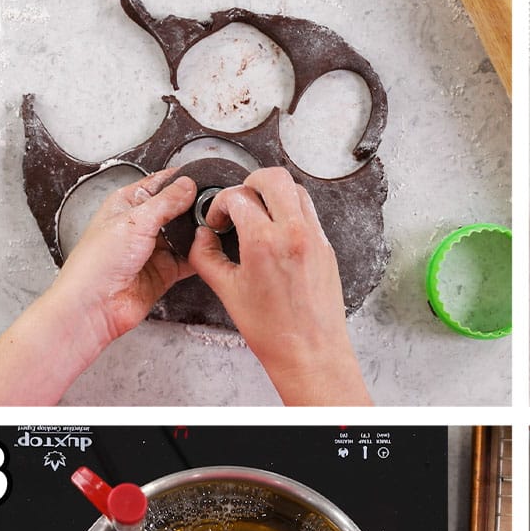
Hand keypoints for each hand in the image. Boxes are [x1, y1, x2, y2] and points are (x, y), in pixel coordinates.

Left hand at [54, 168, 196, 348]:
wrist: (96, 304)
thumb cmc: (98, 262)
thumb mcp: (135, 221)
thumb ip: (165, 202)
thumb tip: (187, 185)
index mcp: (127, 204)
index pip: (159, 184)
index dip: (180, 180)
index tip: (204, 179)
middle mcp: (142, 225)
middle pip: (176, 209)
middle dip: (194, 208)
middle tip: (214, 205)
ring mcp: (155, 249)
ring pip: (185, 234)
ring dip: (198, 233)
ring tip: (214, 227)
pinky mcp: (165, 271)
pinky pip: (189, 259)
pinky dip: (200, 255)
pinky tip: (208, 250)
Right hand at [188, 167, 369, 405]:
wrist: (311, 352)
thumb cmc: (272, 331)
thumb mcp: (227, 291)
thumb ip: (206, 257)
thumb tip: (202, 238)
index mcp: (265, 242)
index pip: (238, 196)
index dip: (219, 204)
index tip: (218, 220)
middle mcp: (294, 233)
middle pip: (274, 178)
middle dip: (250, 183)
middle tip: (240, 203)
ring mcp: (315, 238)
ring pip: (297, 190)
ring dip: (275, 194)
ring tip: (259, 215)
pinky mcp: (327, 248)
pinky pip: (309, 213)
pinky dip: (292, 212)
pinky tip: (278, 233)